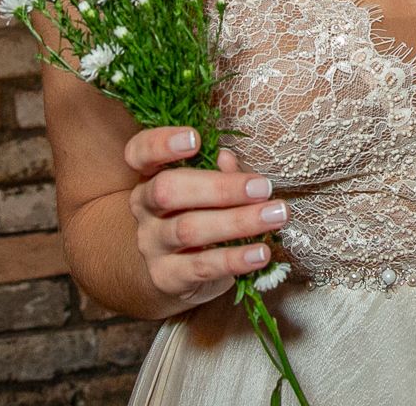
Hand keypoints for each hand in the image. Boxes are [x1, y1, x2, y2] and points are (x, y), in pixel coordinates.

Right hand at [124, 125, 286, 309]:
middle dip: (219, 187)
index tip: (195, 138)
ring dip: (238, 222)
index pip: (140, 153)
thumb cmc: (199, 216)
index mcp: (151, 176)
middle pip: (168, 190)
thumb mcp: (208, 191)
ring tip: (275, 215)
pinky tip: (261, 252)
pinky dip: (235, 259)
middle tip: (262, 187)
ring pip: (189, 229)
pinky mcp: (167, 277)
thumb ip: (219, 173)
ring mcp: (152, 244)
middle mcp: (145, 208)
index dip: (161, 143)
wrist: (175, 274)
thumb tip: (227, 159)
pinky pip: (202, 266)